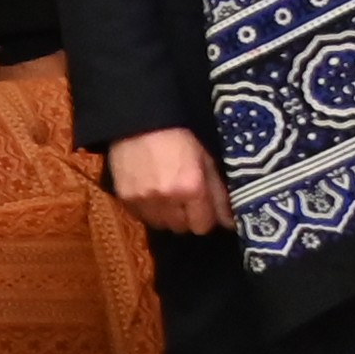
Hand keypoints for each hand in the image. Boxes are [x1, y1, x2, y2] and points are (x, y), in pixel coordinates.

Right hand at [107, 126, 228, 237]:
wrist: (138, 124)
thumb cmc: (178, 139)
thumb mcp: (206, 161)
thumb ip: (218, 193)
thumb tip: (229, 222)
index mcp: (192, 188)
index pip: (203, 226)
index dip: (206, 218)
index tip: (204, 209)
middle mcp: (168, 199)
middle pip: (182, 228)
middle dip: (187, 218)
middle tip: (185, 200)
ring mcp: (144, 201)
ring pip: (161, 225)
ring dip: (167, 216)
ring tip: (166, 197)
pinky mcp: (125, 199)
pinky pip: (142, 217)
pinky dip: (148, 210)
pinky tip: (150, 193)